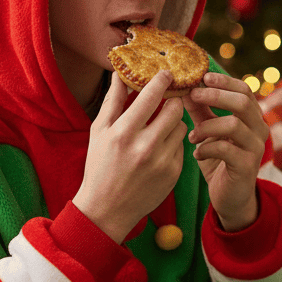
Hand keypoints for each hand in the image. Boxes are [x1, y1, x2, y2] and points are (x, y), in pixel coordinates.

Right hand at [74, 71, 186, 241]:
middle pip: (175, 109)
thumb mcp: (99, 131)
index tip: (166, 73)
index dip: (162, 80)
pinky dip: (172, 142)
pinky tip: (159, 147)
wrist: (108, 209)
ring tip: (159, 126)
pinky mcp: (174, 173)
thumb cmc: (100, 166)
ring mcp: (162, 162)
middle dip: (172, 101)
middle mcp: (145, 147)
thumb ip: (113, 100)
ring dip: (173, 121)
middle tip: (167, 99)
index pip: (152, 96)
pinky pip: (181, 146)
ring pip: (181, 126)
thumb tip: (120, 72)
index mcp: (123, 133)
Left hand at [184, 72, 268, 231]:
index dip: (224, 81)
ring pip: (234, 125)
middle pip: (243, 102)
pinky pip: (226, 149)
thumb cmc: (219, 160)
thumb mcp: (208, 131)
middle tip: (192, 95)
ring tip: (191, 136)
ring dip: (206, 126)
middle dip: (215, 96)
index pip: (244, 89)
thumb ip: (201, 110)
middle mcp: (259, 129)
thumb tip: (184, 87)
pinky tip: (196, 154)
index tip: (202, 77)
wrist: (230, 197)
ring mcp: (256, 148)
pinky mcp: (247, 166)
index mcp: (252, 117)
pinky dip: (206, 148)